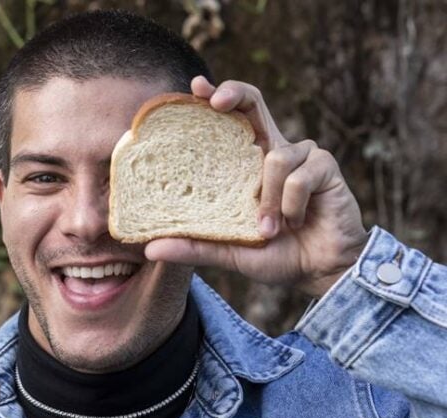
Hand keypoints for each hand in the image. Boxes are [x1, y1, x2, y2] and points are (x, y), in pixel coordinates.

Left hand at [144, 77, 367, 296]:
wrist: (320, 271)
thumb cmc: (276, 254)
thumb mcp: (229, 252)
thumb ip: (194, 247)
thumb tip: (150, 249)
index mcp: (249, 164)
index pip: (231, 120)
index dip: (215, 97)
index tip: (194, 88)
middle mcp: (273, 150)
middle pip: (253, 103)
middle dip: (234, 93)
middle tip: (214, 100)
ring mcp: (302, 155)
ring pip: (275, 158)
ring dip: (267, 199)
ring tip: (268, 230)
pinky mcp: (325, 166)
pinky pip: (299, 178)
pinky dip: (291, 206)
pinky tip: (295, 223)